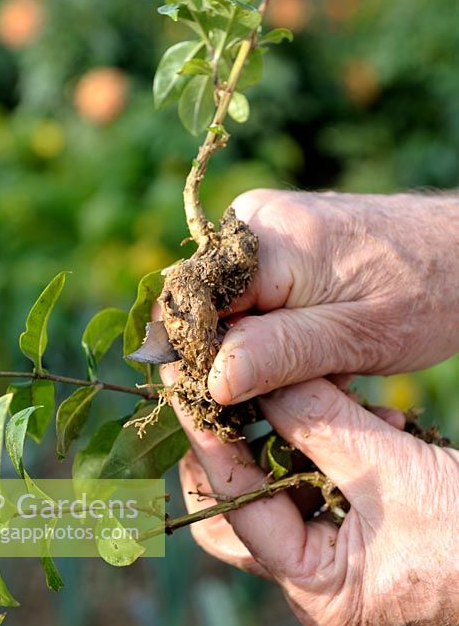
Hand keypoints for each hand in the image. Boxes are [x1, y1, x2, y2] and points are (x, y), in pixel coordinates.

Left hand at [172, 375, 458, 625]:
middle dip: (226, 449)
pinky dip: (327, 440)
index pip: (236, 508)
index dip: (207, 441)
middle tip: (213, 393)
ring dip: (284, 436)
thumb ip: (319, 421)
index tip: (182, 386)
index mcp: (317, 587)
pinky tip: (360, 413)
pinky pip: (321, 479)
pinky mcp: (360, 525)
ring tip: (296, 391)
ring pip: (278, 489)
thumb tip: (255, 378)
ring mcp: (338, 553)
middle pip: (238, 511)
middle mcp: (316, 578)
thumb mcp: (391, 469)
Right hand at [208, 190, 458, 404]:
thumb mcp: (360, 335)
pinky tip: (319, 349)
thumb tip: (212, 380)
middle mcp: (251, 221)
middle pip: (208, 308)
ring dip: (263, 350)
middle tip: (299, 387)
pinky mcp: (274, 242)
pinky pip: (251, 298)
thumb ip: (283, 352)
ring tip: (321, 367)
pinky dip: (276, 333)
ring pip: (230, 309)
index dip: (208, 362)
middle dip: (241, 358)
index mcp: (266, 236)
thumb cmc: (429, 291)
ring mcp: (262, 228)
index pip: (196, 309)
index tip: (243, 404)